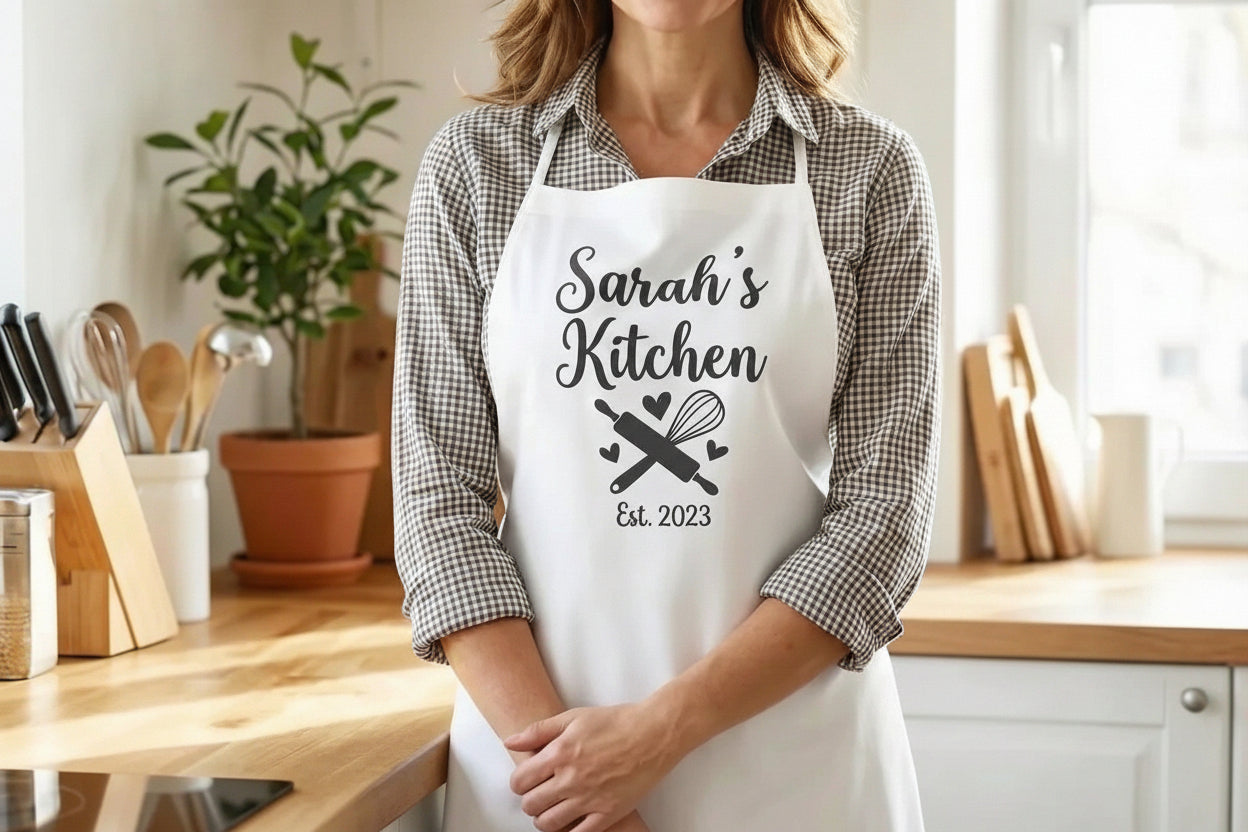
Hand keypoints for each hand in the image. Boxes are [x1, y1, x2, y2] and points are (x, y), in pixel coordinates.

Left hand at [504, 702, 683, 831]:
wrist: (653, 734)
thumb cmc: (616, 722)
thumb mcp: (573, 717)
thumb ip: (538, 731)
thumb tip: (510, 742)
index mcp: (560, 753)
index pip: (519, 781)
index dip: (519, 782)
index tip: (526, 780)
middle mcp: (571, 778)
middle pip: (531, 805)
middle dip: (530, 800)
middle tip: (540, 793)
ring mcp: (590, 798)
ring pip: (549, 823)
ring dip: (545, 817)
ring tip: (554, 807)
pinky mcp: (608, 812)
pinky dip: (570, 830)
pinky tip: (572, 820)